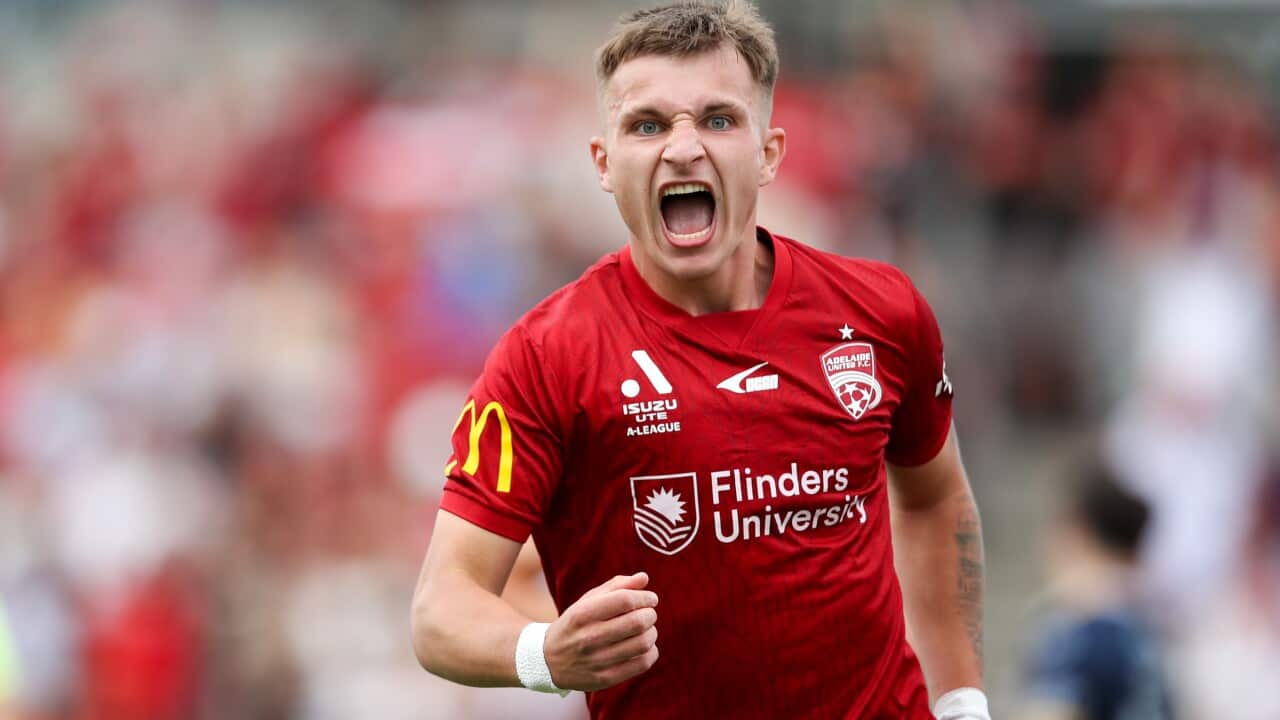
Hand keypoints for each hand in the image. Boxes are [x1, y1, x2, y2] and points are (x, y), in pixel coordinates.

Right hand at [542, 572, 659, 690]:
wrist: (549, 661)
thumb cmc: (575, 624)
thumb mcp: (587, 601)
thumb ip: (616, 587)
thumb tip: (644, 578)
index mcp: (582, 614)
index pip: (625, 600)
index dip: (644, 597)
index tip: (651, 599)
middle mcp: (588, 637)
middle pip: (637, 622)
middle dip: (650, 614)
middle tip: (648, 614)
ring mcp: (596, 660)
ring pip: (642, 643)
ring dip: (651, 633)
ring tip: (646, 630)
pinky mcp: (605, 679)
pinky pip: (642, 664)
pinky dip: (651, 652)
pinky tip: (644, 647)